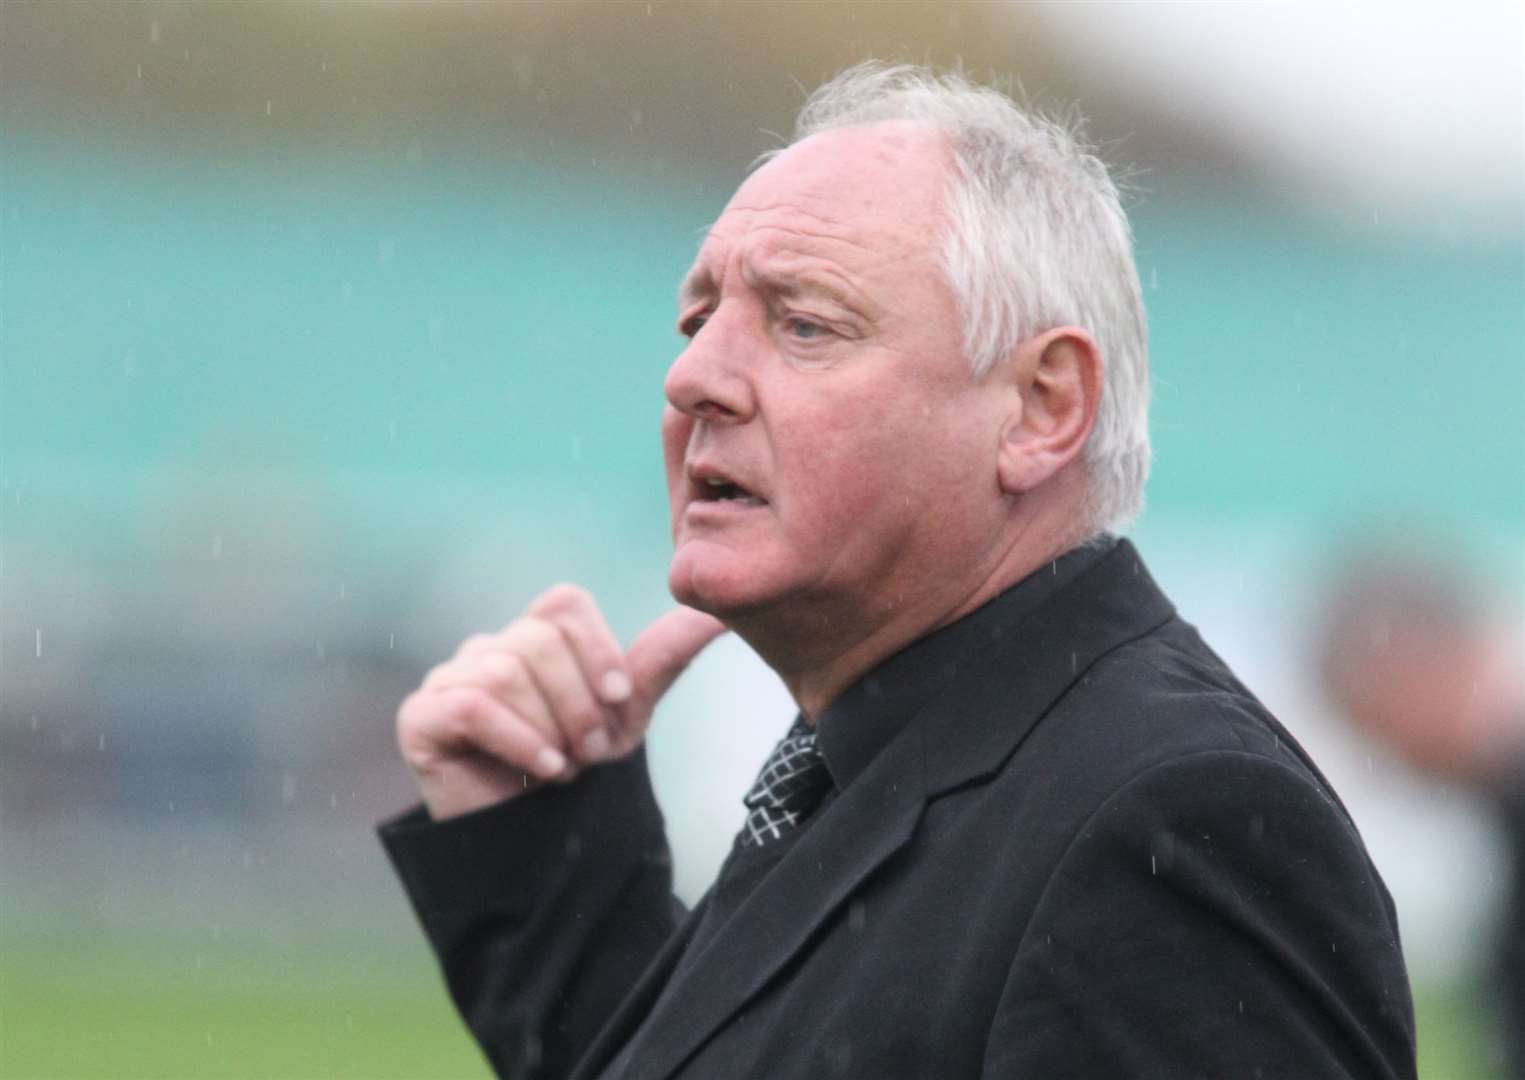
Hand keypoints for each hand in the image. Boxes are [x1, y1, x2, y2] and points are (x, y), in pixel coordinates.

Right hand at [396, 585, 725, 820]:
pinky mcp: (422, 717)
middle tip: (592, 752)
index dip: (597, 647)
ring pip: (506, 671)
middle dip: (578, 702)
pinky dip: (519, 740)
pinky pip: (473, 705)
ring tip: (563, 767)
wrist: (538, 846)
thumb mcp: (626, 713)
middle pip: (537, 639)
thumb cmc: (576, 770)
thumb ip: (662, 658)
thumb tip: (716, 616)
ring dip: (551, 728)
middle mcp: (486, 649)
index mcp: (532, 637)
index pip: (562, 602)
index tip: (620, 699)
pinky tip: (543, 770)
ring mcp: (448, 679)